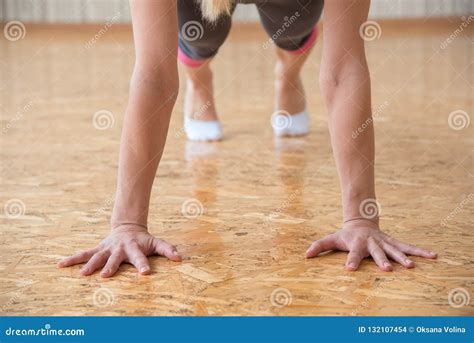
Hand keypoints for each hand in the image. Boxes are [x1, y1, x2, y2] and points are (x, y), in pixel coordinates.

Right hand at [58, 225, 181, 276]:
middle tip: (106, 276)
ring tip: (83, 275)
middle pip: (115, 259)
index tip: (145, 273)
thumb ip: (167, 249)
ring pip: (97, 256)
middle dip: (111, 267)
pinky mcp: (98, 249)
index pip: (140, 258)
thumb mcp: (156, 242)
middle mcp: (119, 249)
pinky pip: (84, 254)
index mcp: (134, 248)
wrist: (127, 227)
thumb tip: (179, 258)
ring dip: (90, 265)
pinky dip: (72, 259)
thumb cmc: (143, 239)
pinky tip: (60, 264)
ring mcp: (107, 249)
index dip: (143, 264)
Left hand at [305, 219, 436, 270]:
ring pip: (395, 249)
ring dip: (403, 257)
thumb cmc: (345, 234)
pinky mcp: (394, 242)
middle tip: (386, 269)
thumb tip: (305, 255)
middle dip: (382, 260)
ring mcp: (384, 242)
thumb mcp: (332, 238)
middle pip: (377, 252)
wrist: (361, 221)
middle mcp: (372, 243)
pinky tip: (433, 255)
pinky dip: (420, 251)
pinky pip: (408, 247)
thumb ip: (319, 246)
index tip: (349, 270)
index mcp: (357, 243)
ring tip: (412, 266)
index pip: (352, 253)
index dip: (351, 260)